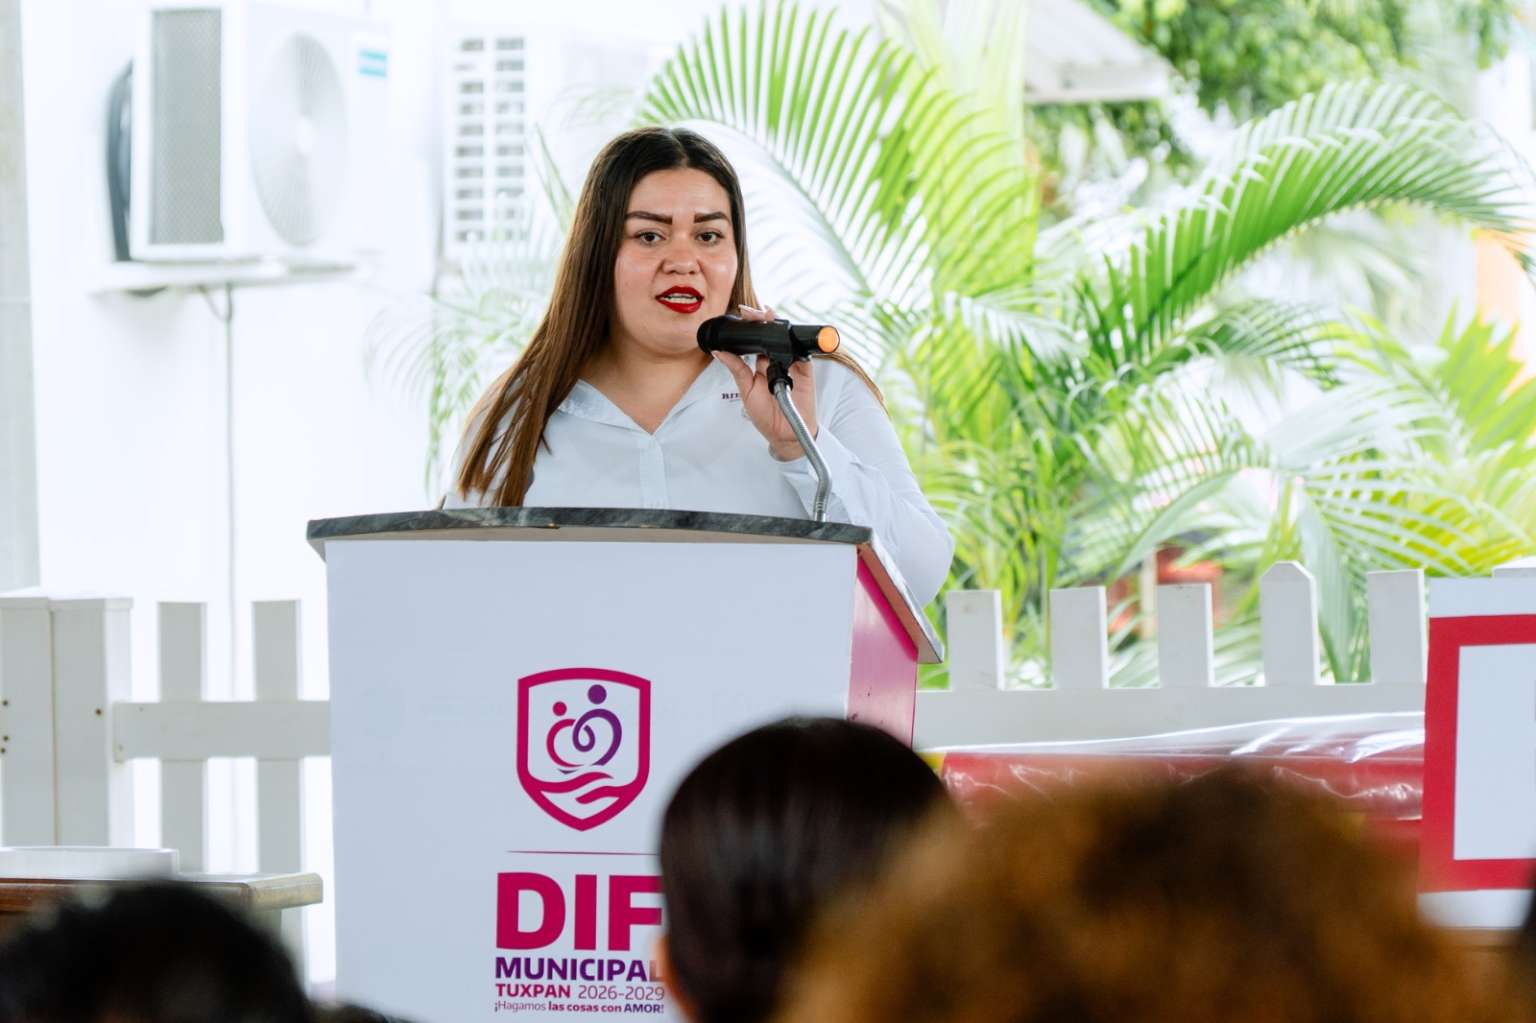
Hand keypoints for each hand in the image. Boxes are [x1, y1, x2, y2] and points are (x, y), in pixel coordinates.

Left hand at [711, 304, 818, 460]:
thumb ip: (736, 369)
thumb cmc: (766, 415)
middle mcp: (778, 361)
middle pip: (773, 334)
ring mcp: (792, 364)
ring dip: (778, 327)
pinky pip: (801, 353)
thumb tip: (719, 352)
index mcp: (762, 364)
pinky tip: (784, 336)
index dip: (751, 326)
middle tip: (751, 311)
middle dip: (764, 319)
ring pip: (787, 339)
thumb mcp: (746, 390)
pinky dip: (794, 343)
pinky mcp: (805, 370)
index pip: (757, 339)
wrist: (784, 434)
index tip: (742, 313)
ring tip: (767, 316)